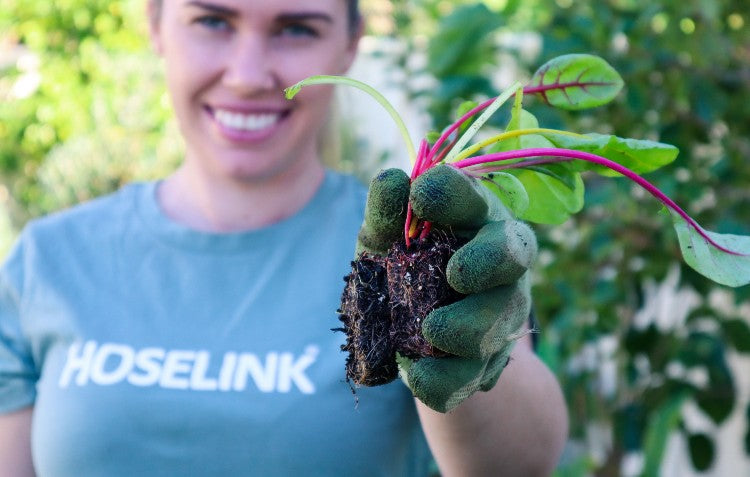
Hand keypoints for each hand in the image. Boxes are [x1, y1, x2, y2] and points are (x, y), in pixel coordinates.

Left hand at [354, 164, 536, 412]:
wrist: (411, 332)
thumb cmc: (401, 264)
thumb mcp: (384, 238)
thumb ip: (386, 213)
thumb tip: (392, 180)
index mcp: (474, 218)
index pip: (473, 197)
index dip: (453, 193)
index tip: (421, 194)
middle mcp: (500, 260)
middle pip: (513, 255)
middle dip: (488, 263)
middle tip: (455, 274)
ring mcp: (501, 311)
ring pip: (501, 320)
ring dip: (468, 328)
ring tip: (429, 331)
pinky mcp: (489, 360)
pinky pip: (474, 376)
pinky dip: (447, 379)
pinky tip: (418, 374)